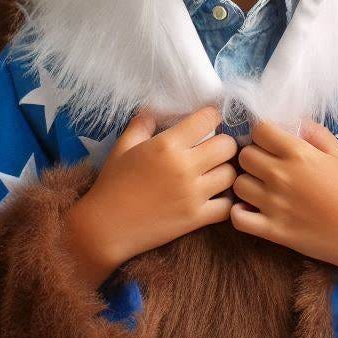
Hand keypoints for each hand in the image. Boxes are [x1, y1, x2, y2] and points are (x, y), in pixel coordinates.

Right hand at [67, 105, 236, 283]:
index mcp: (167, 145)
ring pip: (231, 175)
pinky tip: (213, 197)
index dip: (210, 117)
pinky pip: (227, 205)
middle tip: (213, 149)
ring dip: (224, 171)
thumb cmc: (112, 184)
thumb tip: (155, 109)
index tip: (206, 122)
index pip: (208, 119)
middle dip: (223, 144)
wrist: (105, 228)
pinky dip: (224, 200)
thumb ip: (142, 123)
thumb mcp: (123, 146)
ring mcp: (193, 194)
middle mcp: (185, 167)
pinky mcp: (196, 218)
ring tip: (213, 173)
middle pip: (227, 146)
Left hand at [230, 117, 337, 304]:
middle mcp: (281, 176)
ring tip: (261, 187)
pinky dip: (239, 212)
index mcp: (298, 154)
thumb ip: (314, 131)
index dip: (263, 133)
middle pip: (244, 155)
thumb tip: (293, 121)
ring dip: (247, 183)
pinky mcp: (272, 231)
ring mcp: (274, 205)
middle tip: (266, 164)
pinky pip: (237, 217)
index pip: (259, 129)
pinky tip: (253, 209)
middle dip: (253, 156)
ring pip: (238, 184)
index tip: (271, 142)